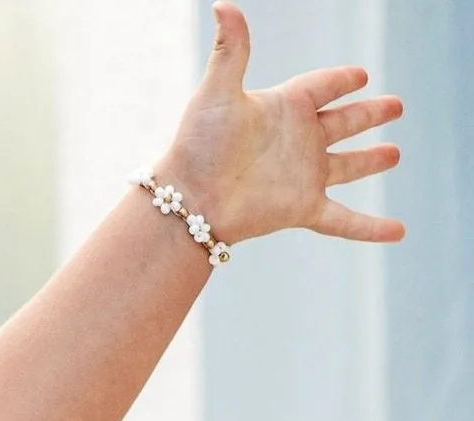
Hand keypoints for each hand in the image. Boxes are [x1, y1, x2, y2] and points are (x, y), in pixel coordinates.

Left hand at [156, 5, 402, 246]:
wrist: (186, 203)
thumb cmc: (197, 145)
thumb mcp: (218, 90)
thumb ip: (232, 48)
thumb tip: (222, 4)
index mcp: (284, 107)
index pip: (322, 86)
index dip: (341, 80)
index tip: (360, 75)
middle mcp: (298, 141)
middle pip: (343, 122)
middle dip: (369, 114)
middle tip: (395, 105)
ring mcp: (303, 176)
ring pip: (348, 166)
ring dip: (372, 160)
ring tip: (395, 153)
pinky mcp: (302, 208)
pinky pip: (345, 220)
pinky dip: (371, 228)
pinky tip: (398, 232)